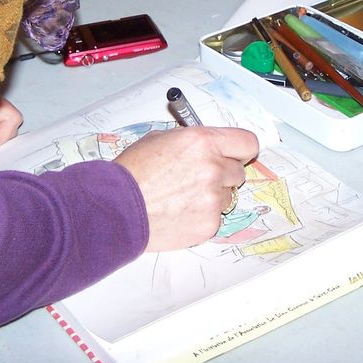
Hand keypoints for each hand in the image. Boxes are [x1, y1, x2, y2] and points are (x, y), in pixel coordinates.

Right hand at [114, 126, 258, 251]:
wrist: (116, 208)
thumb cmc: (131, 173)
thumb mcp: (159, 139)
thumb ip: (191, 141)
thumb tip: (206, 145)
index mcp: (202, 142)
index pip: (247, 142)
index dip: (240, 149)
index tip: (235, 154)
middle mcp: (213, 168)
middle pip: (238, 171)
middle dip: (223, 174)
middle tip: (200, 178)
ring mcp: (213, 198)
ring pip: (228, 196)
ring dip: (212, 196)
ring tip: (182, 197)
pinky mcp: (209, 223)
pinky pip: (216, 217)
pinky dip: (202, 215)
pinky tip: (179, 212)